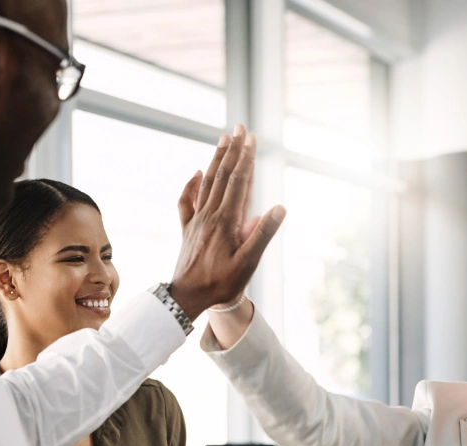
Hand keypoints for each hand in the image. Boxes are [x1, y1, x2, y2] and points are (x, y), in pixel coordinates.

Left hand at [168, 123, 284, 317]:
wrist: (188, 297)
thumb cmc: (222, 283)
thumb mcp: (249, 262)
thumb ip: (263, 234)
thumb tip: (279, 207)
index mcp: (226, 221)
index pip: (239, 182)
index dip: (246, 158)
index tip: (251, 137)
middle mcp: (210, 215)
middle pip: (222, 175)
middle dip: (232, 150)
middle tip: (239, 128)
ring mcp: (197, 220)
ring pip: (206, 183)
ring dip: (215, 159)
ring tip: (222, 140)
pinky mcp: (187, 229)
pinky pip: (187, 201)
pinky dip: (191, 184)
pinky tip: (196, 173)